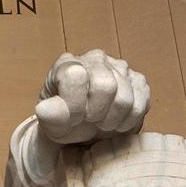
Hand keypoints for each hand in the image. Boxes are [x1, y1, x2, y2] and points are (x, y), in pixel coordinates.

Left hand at [34, 50, 149, 146]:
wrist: (83, 128)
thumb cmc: (65, 122)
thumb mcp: (51, 123)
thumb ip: (48, 116)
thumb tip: (44, 110)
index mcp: (68, 64)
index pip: (76, 76)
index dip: (75, 105)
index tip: (72, 117)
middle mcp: (95, 58)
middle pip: (106, 86)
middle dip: (96, 113)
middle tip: (89, 120)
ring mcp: (120, 67)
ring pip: (125, 98)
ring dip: (112, 120)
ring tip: (101, 122)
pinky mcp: (138, 81)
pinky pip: (141, 104)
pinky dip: (128, 121)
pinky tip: (116, 121)